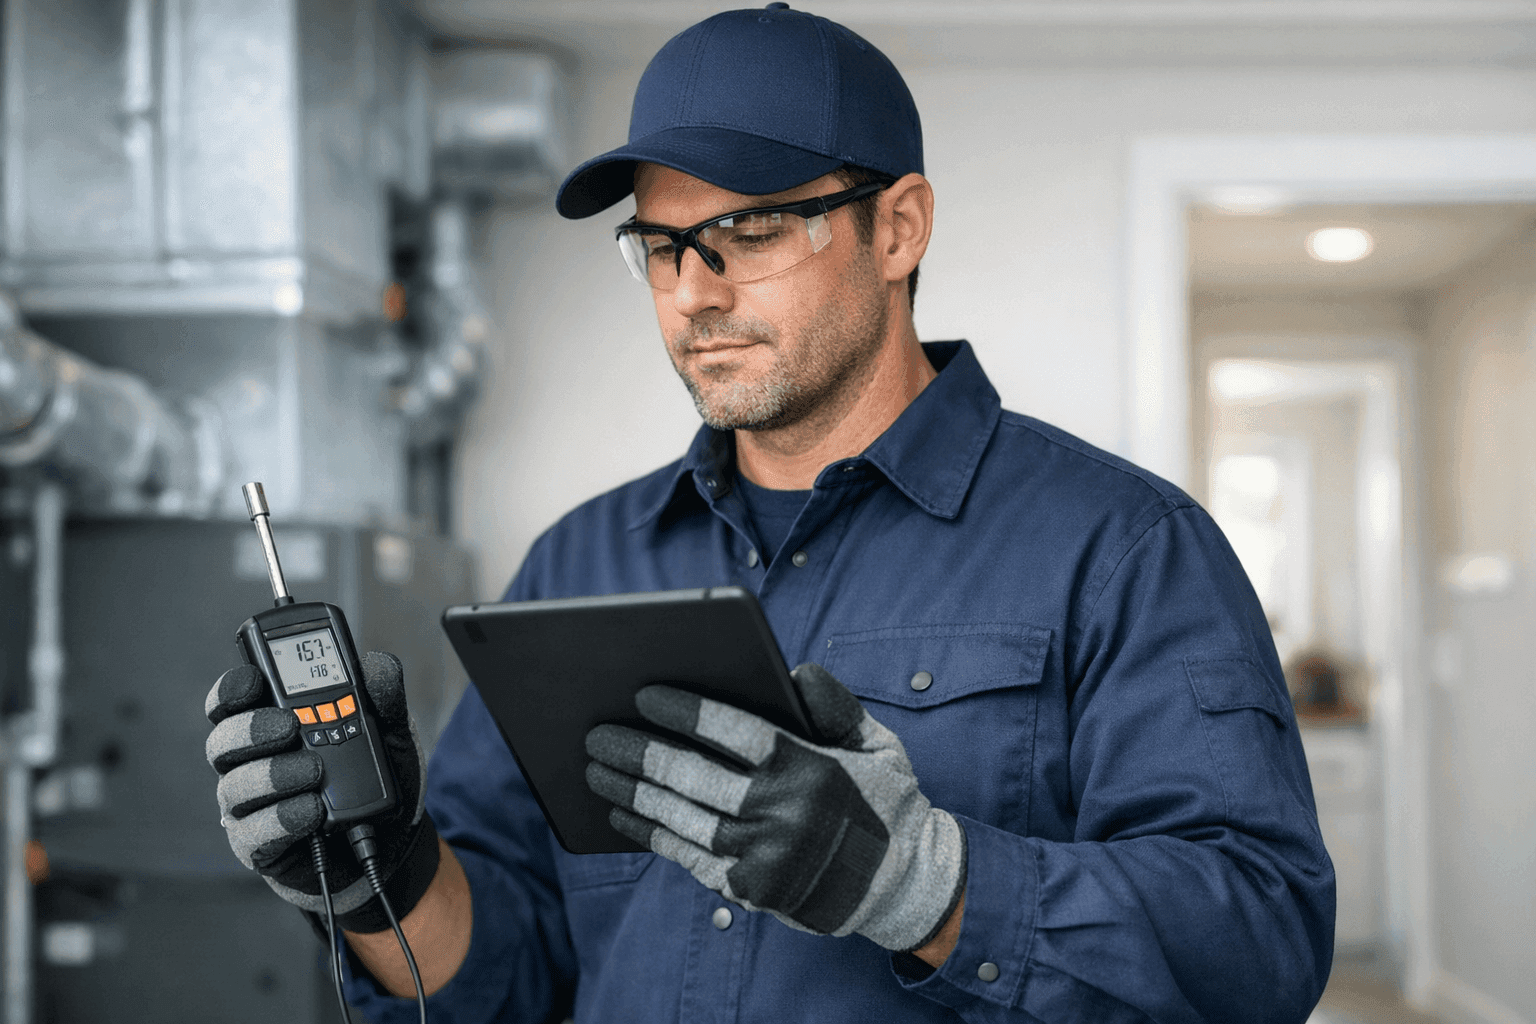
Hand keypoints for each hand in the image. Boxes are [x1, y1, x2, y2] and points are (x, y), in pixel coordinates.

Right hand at [204, 651, 439, 931]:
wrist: (390, 840)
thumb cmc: (375, 779)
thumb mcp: (390, 734)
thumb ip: (384, 698)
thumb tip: (376, 664)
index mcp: (271, 724)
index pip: (232, 700)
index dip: (233, 689)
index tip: (255, 681)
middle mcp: (250, 762)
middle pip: (222, 741)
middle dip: (250, 730)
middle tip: (288, 726)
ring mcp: (250, 806)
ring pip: (234, 787)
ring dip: (272, 776)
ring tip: (314, 771)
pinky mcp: (259, 846)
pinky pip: (254, 833)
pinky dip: (282, 819)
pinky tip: (311, 811)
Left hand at [585, 663, 965, 951]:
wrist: (902, 888)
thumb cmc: (883, 802)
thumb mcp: (878, 745)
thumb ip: (837, 704)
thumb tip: (794, 671)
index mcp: (813, 770)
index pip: (738, 733)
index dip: (688, 712)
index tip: (646, 694)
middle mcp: (785, 815)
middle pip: (695, 777)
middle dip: (640, 752)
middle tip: (598, 733)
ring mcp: (764, 858)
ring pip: (682, 818)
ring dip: (633, 792)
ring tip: (597, 769)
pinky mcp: (750, 890)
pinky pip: (687, 856)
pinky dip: (651, 833)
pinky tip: (624, 812)